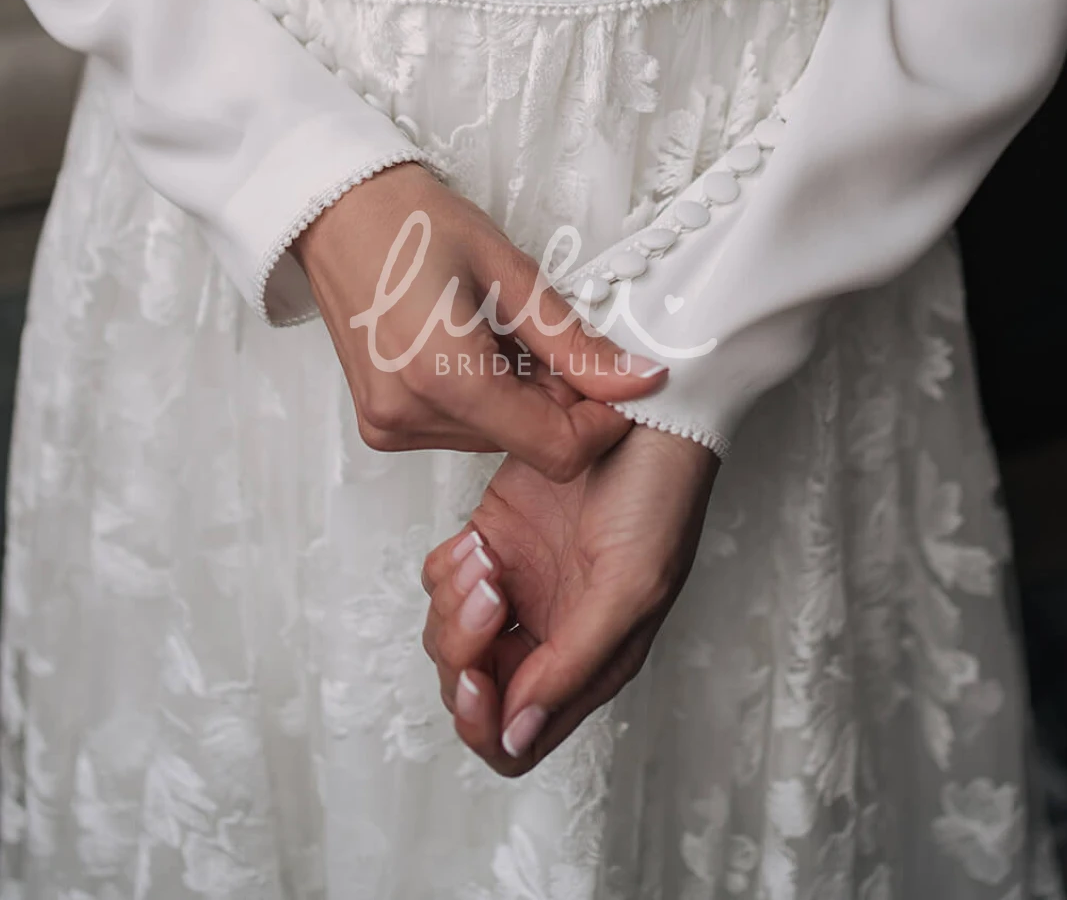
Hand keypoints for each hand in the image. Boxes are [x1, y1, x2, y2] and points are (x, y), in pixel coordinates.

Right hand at [294, 161, 669, 476]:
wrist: (336, 211)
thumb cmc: (411, 222)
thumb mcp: (509, 270)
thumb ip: (573, 339)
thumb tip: (635, 381)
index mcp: (443, 376)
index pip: (554, 450)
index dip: (600, 421)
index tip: (616, 381)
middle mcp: (409, 415)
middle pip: (527, 444)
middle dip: (558, 398)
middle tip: (547, 335)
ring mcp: (390, 425)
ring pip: (498, 439)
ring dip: (521, 396)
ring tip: (500, 331)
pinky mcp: (382, 424)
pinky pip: (462, 430)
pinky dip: (486, 397)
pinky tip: (472, 346)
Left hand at [420, 423, 718, 770]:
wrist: (647, 408)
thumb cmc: (660, 494)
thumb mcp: (634, 586)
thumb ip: (574, 664)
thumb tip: (517, 737)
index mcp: (587, 662)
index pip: (516, 741)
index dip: (487, 727)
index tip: (482, 679)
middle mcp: (548, 633)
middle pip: (473, 690)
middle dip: (465, 656)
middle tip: (492, 597)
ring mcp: (518, 586)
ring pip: (449, 636)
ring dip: (455, 606)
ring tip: (487, 556)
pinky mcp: (493, 537)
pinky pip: (442, 578)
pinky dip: (447, 568)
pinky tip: (479, 539)